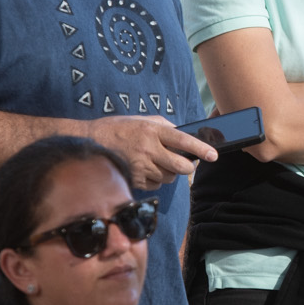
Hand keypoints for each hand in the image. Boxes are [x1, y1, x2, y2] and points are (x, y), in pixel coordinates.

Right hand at [84, 115, 218, 189]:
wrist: (90, 142)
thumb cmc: (118, 129)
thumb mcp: (141, 120)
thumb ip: (163, 126)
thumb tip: (183, 133)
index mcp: (152, 131)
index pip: (183, 140)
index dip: (200, 149)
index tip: (213, 155)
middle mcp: (148, 149)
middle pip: (180, 166)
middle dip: (187, 167)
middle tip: (185, 163)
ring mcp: (141, 166)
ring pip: (169, 177)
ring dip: (170, 172)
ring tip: (158, 162)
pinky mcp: (134, 179)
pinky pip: (156, 184)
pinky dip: (156, 179)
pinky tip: (147, 169)